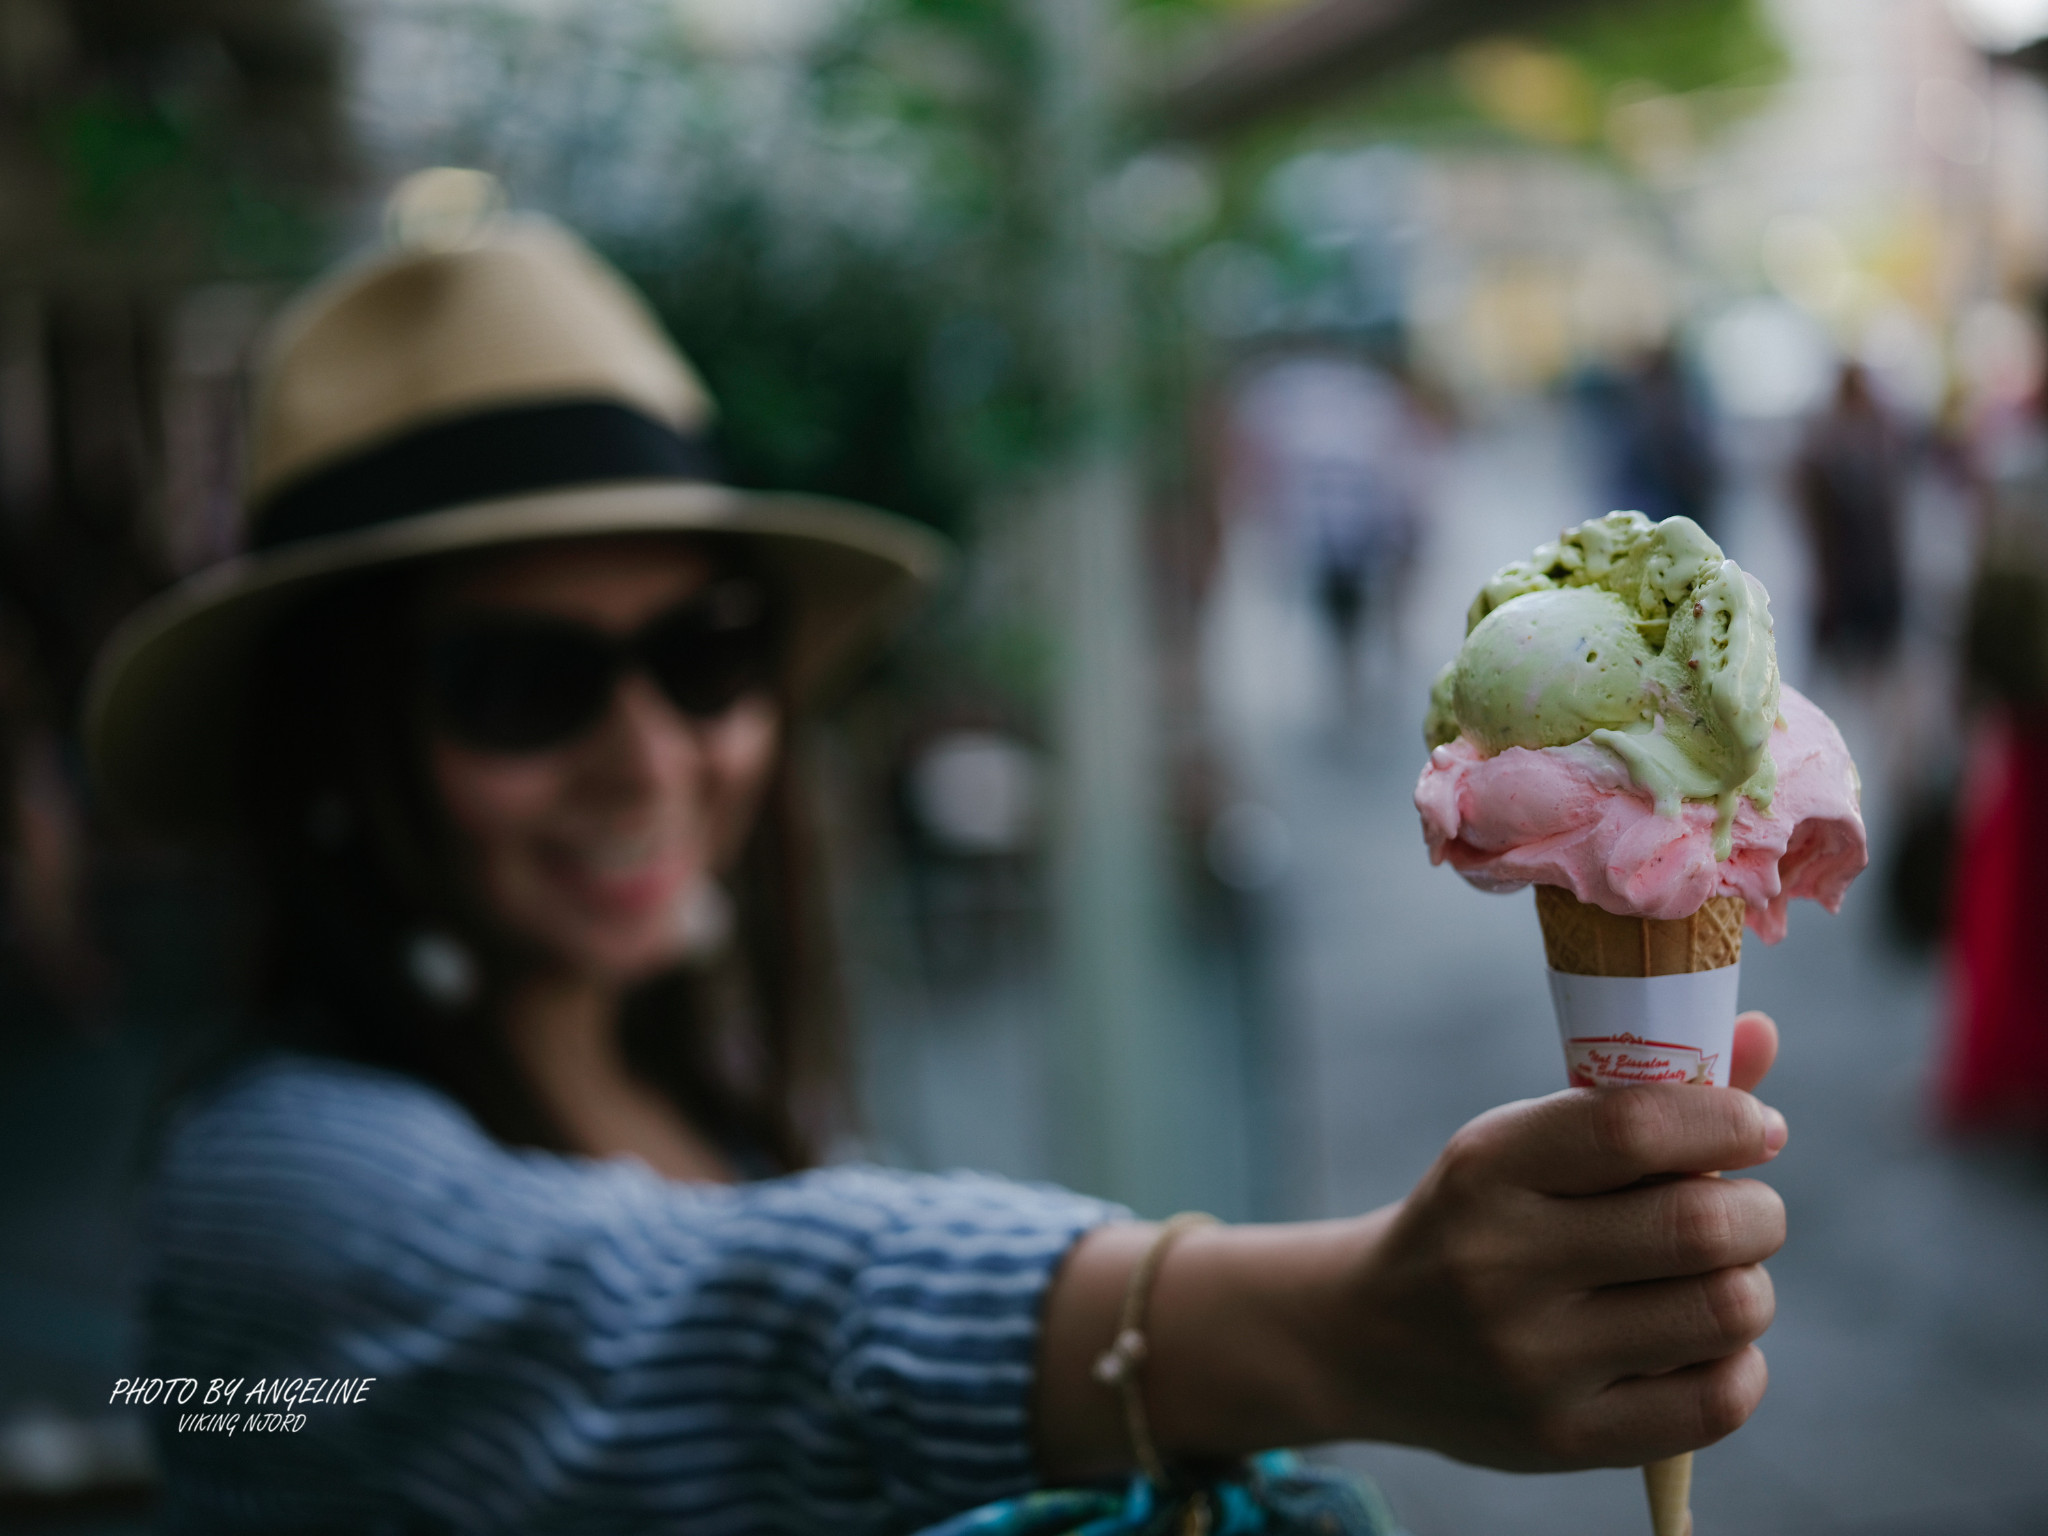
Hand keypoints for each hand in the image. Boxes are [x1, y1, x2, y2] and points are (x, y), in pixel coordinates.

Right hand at [1329, 1011, 1786, 1470]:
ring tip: (1713, 1278)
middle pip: (1702, 1225)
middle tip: (1746, 1210)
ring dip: (1749, 1285)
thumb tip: (1759, 1032)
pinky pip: (1718, 1400)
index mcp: (1487, 1168)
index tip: (1756, 1125)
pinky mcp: (1563, 1439)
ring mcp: (1531, 1361)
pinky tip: (1702, 1342)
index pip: (1636, 1126)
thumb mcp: (1524, 1146)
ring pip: (1727, 1310)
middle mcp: (1501, 1264)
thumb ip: (1643, 1094)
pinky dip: (1739, 1361)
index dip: (1726, 1118)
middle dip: (1758, 1210)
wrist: (1368, 1339)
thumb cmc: (1477, 1221)